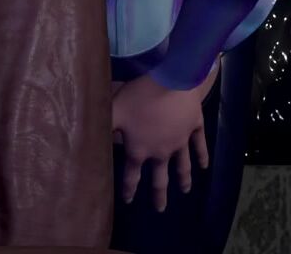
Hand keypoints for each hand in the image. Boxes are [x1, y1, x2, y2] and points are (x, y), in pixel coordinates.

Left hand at [110, 62, 218, 211]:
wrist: (171, 80)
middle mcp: (161, 152)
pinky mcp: (194, 127)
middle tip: (161, 209)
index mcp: (140, 150)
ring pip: (182, 166)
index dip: (129, 189)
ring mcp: (180, 141)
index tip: (129, 200)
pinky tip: (204, 166)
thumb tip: (86, 140)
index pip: (132, 175)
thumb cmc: (139, 96)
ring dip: (184, 179)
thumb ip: (101, 125)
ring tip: (185, 191)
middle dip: (159, 195)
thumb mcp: (114, 110)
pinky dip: (202, 156)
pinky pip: (199, 145)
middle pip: (160, 179)